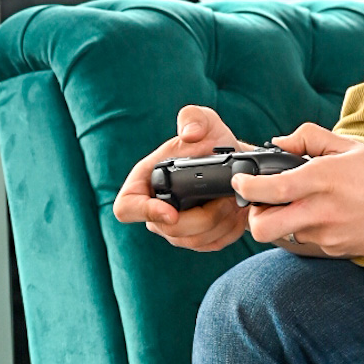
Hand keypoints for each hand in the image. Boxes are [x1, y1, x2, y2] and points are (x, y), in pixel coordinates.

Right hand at [113, 105, 251, 252]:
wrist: (236, 163)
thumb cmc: (212, 142)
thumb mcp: (205, 121)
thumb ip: (194, 118)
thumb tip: (189, 135)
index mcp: (146, 181)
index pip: (127, 208)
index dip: (145, 213)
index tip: (172, 212)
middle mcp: (156, 209)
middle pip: (170, 230)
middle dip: (203, 217)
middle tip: (225, 199)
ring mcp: (176, 228)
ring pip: (194, 241)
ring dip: (219, 223)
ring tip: (233, 201)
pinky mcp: (198, 239)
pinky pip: (212, 244)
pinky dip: (229, 231)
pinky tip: (237, 213)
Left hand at [233, 123, 363, 258]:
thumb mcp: (351, 147)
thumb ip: (310, 138)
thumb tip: (279, 142)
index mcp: (323, 179)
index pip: (268, 189)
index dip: (246, 186)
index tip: (242, 181)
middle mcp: (321, 211)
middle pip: (263, 228)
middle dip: (253, 217)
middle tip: (262, 203)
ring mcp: (328, 235)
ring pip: (285, 234)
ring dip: (286, 221)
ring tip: (307, 204)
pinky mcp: (337, 250)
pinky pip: (310, 241)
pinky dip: (310, 229)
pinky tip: (332, 216)